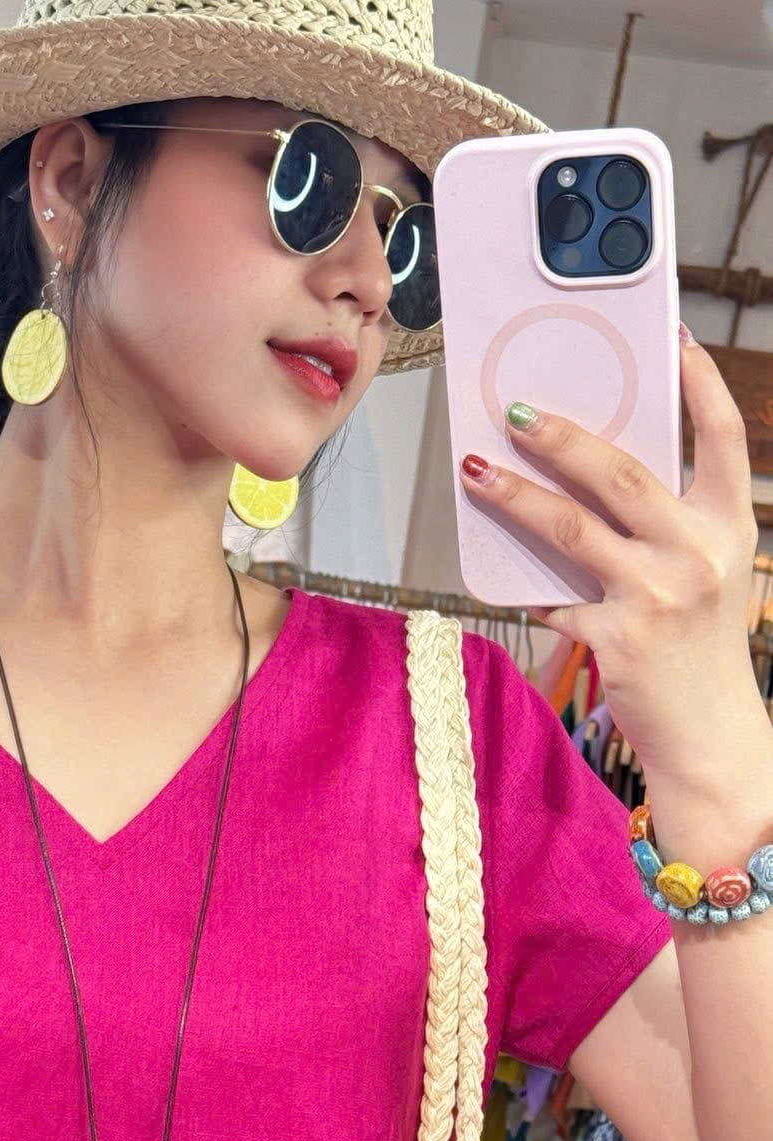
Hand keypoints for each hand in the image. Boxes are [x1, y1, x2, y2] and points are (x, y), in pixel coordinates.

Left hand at [458, 331, 761, 778]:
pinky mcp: (618, 635)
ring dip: (516, 495)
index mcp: (730, 524)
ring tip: (476, 472)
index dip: (700, 384)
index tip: (674, 340)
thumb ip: (666, 527)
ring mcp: (658, 593)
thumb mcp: (706, 573)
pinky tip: (498, 582)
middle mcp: (699, 551)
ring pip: (571, 527)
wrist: (709, 733)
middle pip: (621, 471)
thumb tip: (590, 480)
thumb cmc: (700, 646)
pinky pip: (555, 600)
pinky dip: (527, 592)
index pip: (722, 436)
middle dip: (561, 437)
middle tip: (514, 411)